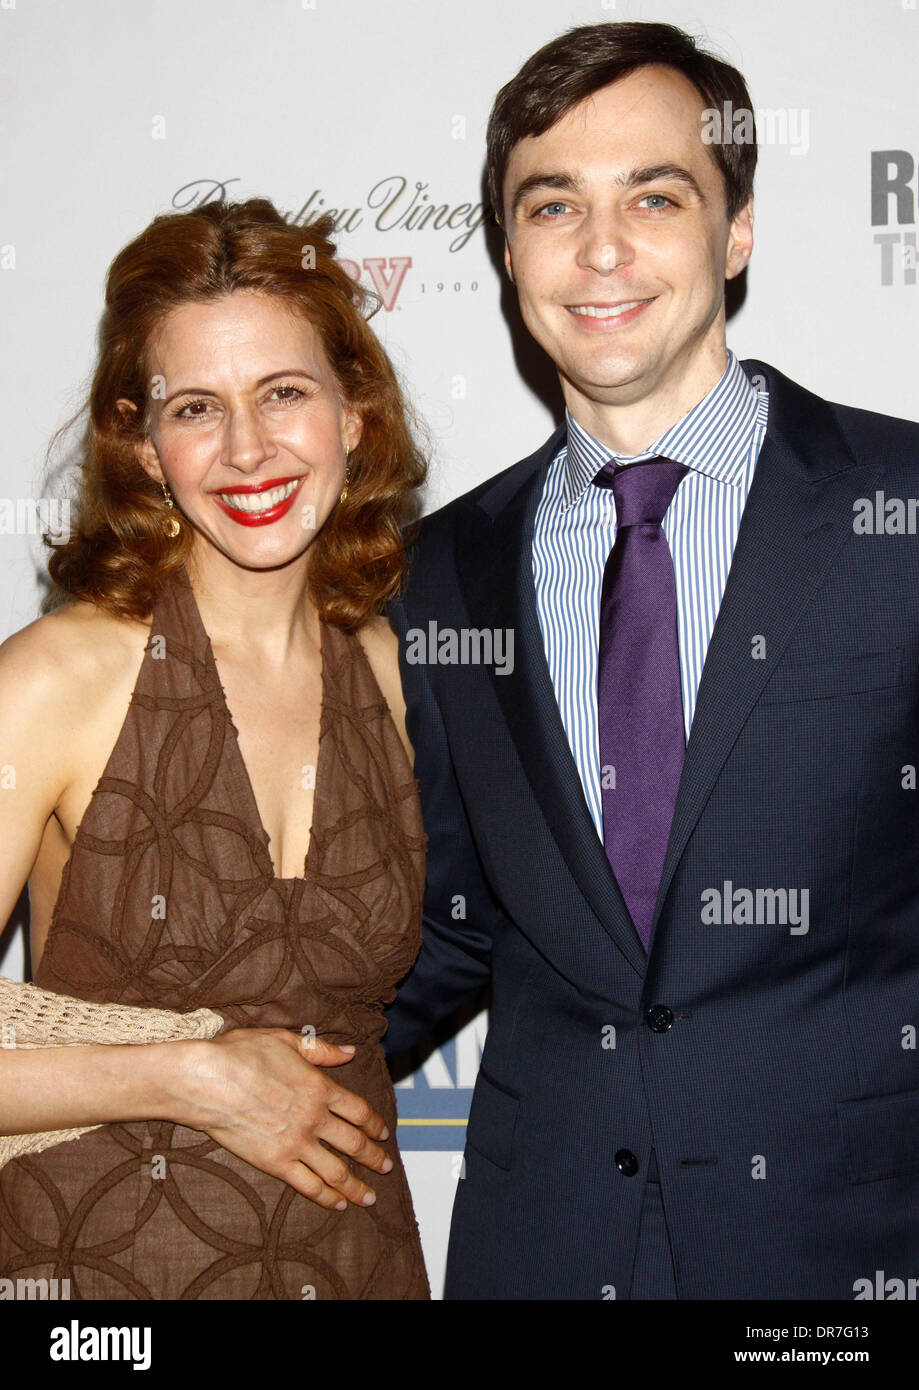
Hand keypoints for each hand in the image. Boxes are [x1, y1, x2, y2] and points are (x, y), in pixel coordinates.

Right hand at [170, 1028, 392, 1208]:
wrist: (207, 1081)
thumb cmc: (241, 1054)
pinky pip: (309, 1185)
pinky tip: (338, 1204)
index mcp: (320, 1087)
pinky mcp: (276, 1163)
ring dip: (358, 1185)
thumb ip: (321, 1050)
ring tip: (370, 1196)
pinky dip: (327, 1197)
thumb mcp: (286, 1040)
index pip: (359, 1111)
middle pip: (354, 1143)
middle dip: (374, 1157)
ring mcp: (297, 1143)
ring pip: (337, 1170)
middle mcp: (314, 1118)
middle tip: (386, 1167)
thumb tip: (350, 1051)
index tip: (383, 1133)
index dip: (375, 1124)